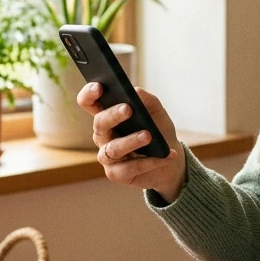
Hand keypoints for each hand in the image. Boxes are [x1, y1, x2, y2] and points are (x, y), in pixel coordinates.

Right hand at [76, 83, 186, 201]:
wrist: (171, 160)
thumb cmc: (159, 132)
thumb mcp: (157, 112)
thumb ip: (146, 100)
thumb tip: (135, 92)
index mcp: (108, 116)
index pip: (89, 103)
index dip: (89, 94)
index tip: (99, 86)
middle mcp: (103, 136)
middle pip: (99, 123)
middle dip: (113, 115)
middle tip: (128, 108)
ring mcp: (107, 156)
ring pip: (113, 148)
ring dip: (131, 141)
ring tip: (148, 135)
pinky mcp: (116, 174)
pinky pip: (129, 168)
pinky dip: (149, 162)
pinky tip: (165, 155)